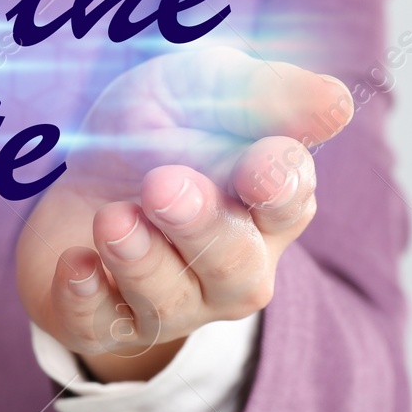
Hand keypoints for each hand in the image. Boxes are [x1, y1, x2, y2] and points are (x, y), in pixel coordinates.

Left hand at [15, 45, 352, 382]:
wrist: (78, 170)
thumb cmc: (158, 126)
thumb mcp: (201, 85)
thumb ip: (261, 92)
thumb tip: (335, 104)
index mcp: (267, 205)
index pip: (289, 203)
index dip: (276, 187)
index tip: (254, 168)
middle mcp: (230, 266)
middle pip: (233, 265)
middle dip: (201, 228)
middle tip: (162, 187)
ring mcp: (170, 302)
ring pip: (168, 300)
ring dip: (139, 259)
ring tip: (112, 218)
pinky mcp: (104, 322)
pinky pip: (101, 326)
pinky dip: (86, 298)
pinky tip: (76, 263)